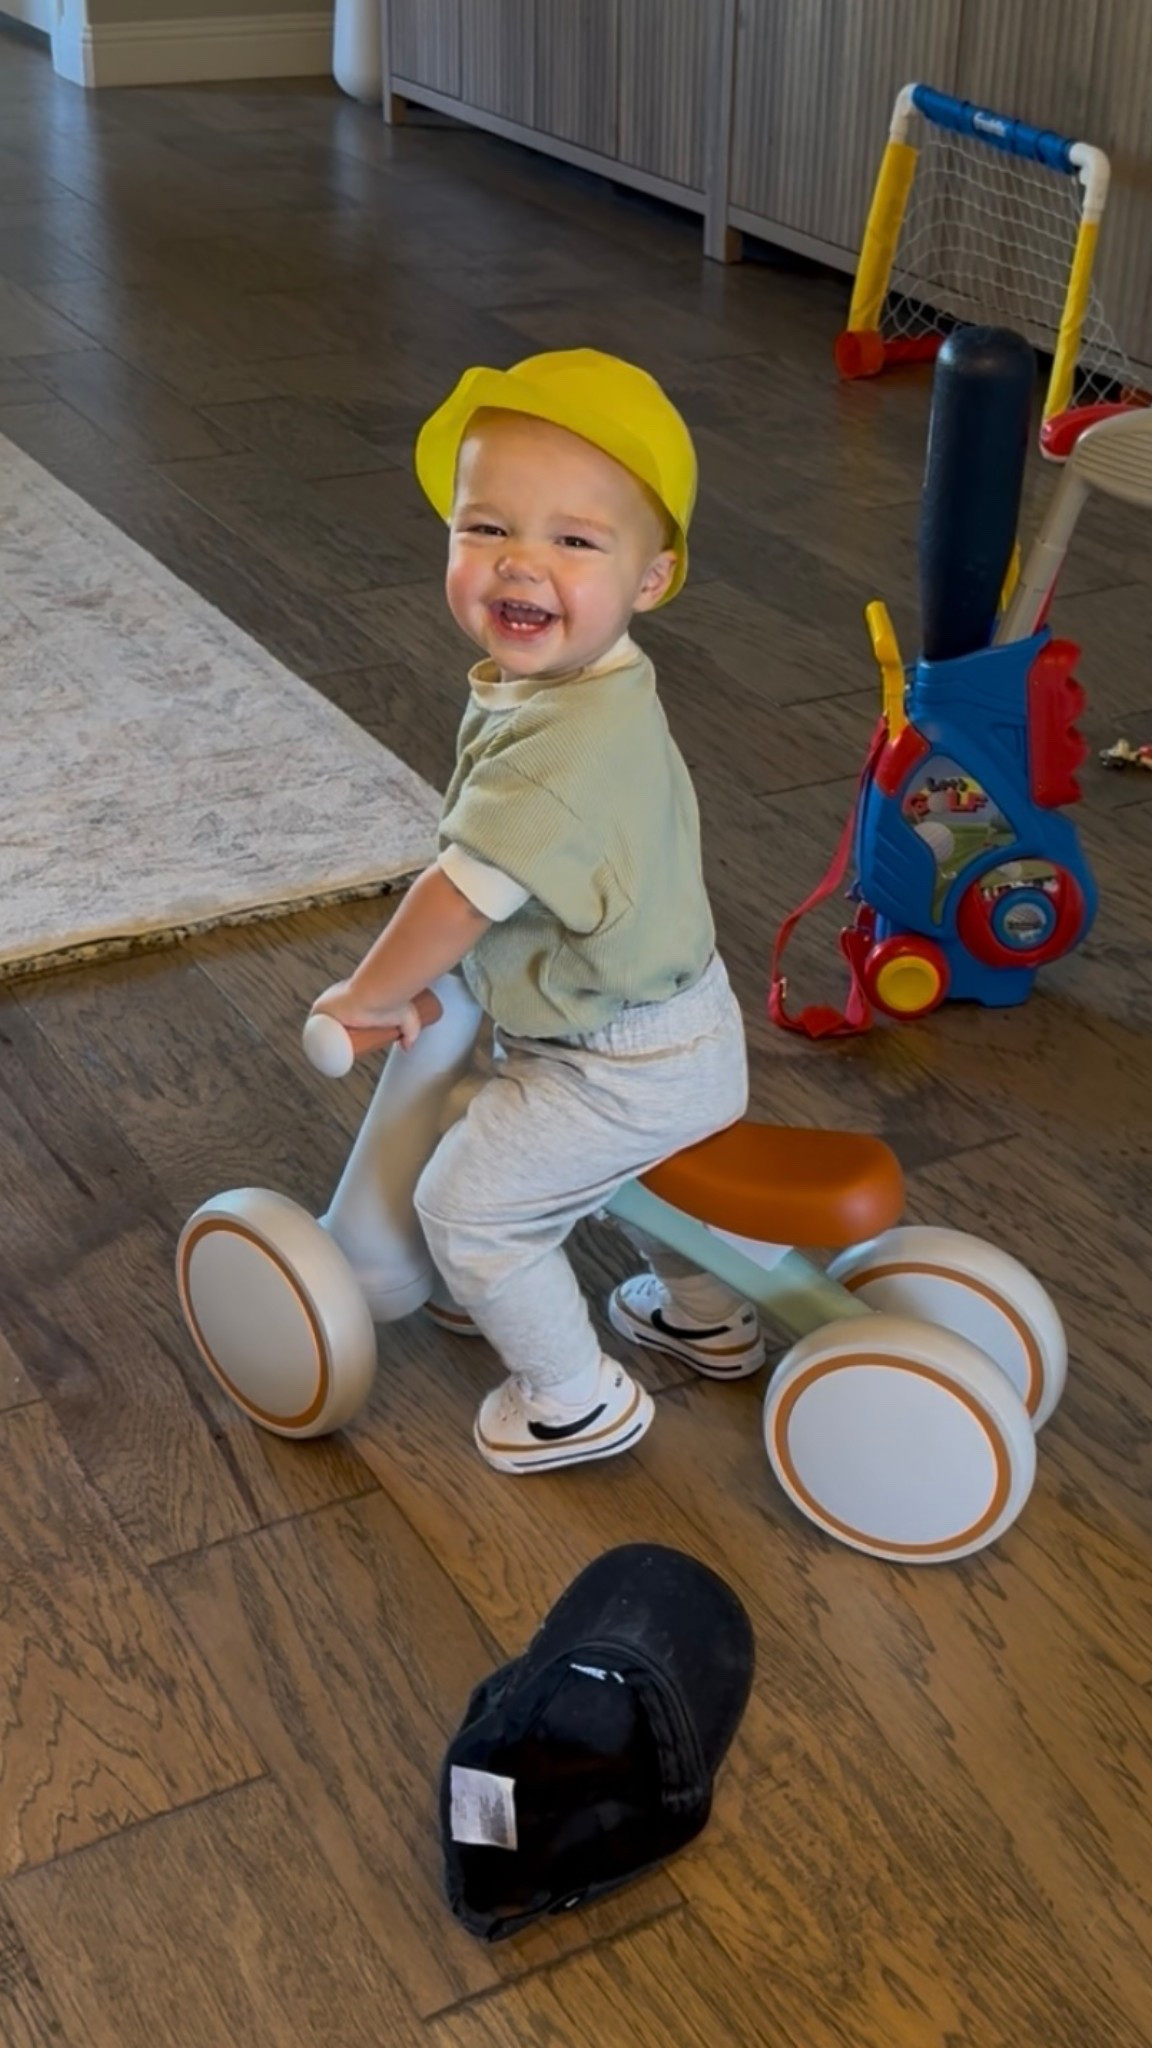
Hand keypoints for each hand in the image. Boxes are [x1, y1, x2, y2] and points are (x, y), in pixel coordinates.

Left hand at [309, 980, 424, 1056]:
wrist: (379, 991)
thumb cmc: (389, 998)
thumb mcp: (404, 1017)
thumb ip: (411, 1031)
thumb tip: (408, 1046)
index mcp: (353, 996)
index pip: (345, 1017)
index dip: (346, 1031)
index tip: (353, 1042)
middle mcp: (337, 998)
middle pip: (332, 1024)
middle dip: (334, 1039)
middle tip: (343, 1052)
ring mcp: (327, 1004)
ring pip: (321, 1028)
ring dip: (323, 1041)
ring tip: (332, 1056)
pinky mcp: (320, 1009)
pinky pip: (311, 1027)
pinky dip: (311, 1039)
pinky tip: (316, 1052)